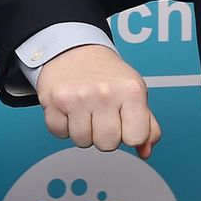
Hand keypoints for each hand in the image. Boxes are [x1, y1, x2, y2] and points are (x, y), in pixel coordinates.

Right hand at [35, 45, 161, 159]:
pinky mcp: (54, 101)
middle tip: (103, 115)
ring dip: (83, 131)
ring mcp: (78, 97)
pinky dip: (63, 125)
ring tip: (86, 110)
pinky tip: (70, 109)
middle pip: (108, 144)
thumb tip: (145, 151)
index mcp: (131, 90)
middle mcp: (105, 93)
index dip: (130, 135)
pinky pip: (59, 133)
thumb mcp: (135, 92)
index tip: (126, 123)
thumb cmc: (107, 74)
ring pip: (82, 142)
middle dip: (105, 135)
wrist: (74, 49)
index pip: (137, 138)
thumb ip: (147, 124)